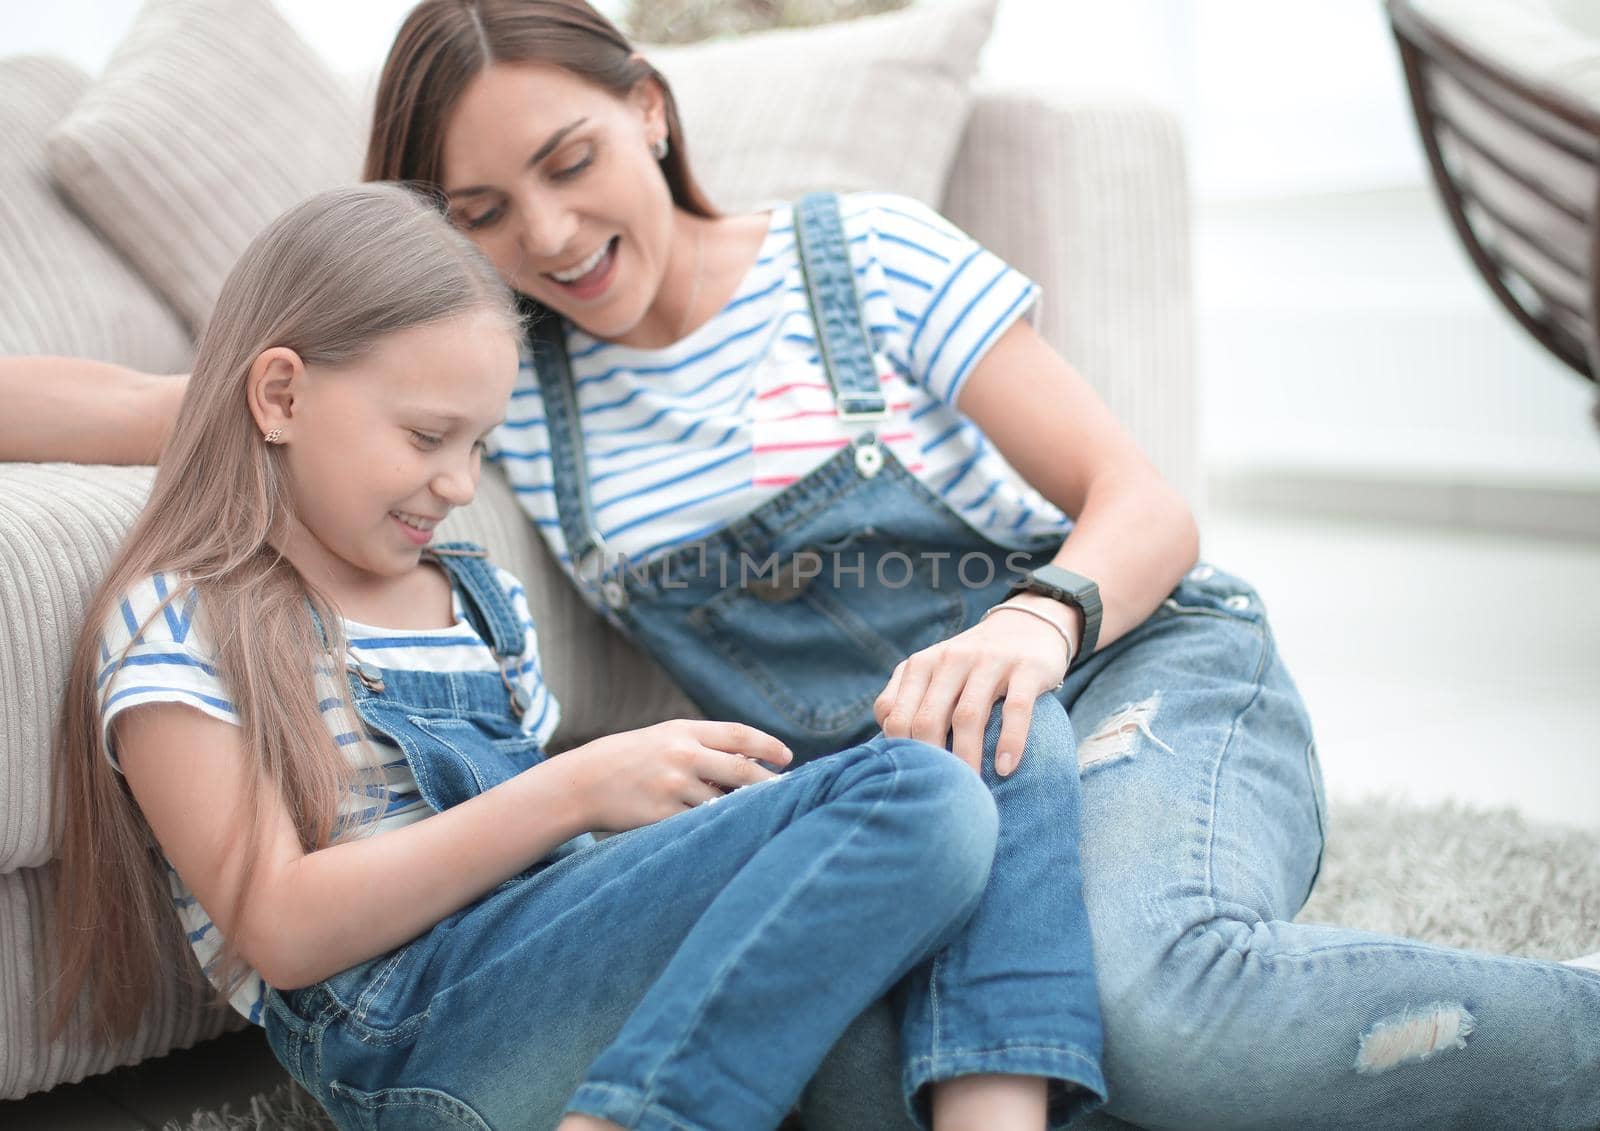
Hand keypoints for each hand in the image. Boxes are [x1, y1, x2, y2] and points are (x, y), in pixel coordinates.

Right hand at [565, 720, 792, 833]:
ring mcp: (672, 786)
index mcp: (684, 731)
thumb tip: (751, 759)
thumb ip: (704, 745)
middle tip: (789, 791)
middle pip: (741, 770)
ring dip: (743, 808)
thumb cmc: (632, 758)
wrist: (584, 782)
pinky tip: (725, 827)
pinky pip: (701, 823)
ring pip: (724, 801)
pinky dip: (717, 825)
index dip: (768, 746)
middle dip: (769, 783)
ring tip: (757, 812)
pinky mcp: (662, 815)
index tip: (787, 758)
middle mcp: (681, 755)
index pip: (739, 734)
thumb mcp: (665, 738)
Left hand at [874, 596, 1076, 776]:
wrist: (1027, 625)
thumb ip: (904, 702)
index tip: (910, 782)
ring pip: (967, 717)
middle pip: (927, 719)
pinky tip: (1005, 769)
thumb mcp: (932, 674)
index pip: (894, 715)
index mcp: (920, 665)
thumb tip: (884, 750)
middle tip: (939, 795)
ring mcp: (989, 662)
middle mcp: (950, 659)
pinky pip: (1015, 710)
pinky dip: (1010, 743)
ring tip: (969, 790)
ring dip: (966, 759)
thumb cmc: (971, 666)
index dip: (899, 753)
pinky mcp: (1026, 668)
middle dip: (930, 762)